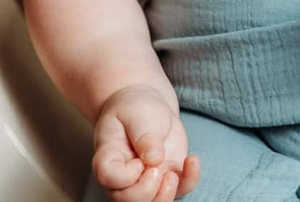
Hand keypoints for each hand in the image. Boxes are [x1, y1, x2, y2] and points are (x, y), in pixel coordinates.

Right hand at [92, 84, 201, 200]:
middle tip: (157, 167)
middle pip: (128, 201)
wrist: (147, 106)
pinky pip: (179, 192)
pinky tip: (192, 160)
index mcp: (108, 158)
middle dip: (147, 191)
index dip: (126, 176)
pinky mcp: (165, 178)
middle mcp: (123, 177)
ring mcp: (144, 181)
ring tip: (172, 172)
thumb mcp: (137, 113)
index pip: (110, 180)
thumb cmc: (135, 108)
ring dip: (166, 195)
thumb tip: (154, 159)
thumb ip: (144, 135)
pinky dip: (189, 181)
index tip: (139, 160)